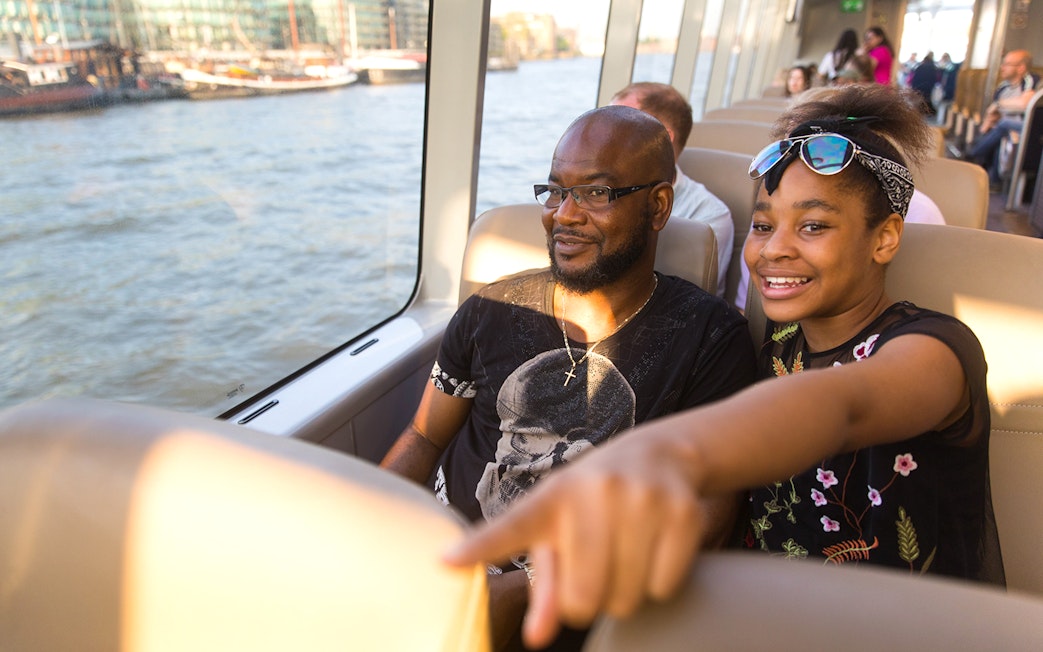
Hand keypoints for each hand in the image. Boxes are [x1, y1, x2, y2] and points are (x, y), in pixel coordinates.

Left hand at [444, 431, 706, 648]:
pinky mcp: (681, 512)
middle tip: (596, 568)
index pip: (511, 527)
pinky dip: (660, 583)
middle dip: (588, 601)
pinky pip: (664, 587)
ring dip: (625, 593)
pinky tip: (655, 548)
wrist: (660, 455)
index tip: (444, 562)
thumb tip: (536, 636)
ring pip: (627, 599)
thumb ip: (545, 585)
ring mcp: (640, 499)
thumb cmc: (595, 503)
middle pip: (583, 598)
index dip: (479, 548)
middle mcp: (593, 492)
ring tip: (625, 552)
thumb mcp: (562, 530)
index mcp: (551, 498)